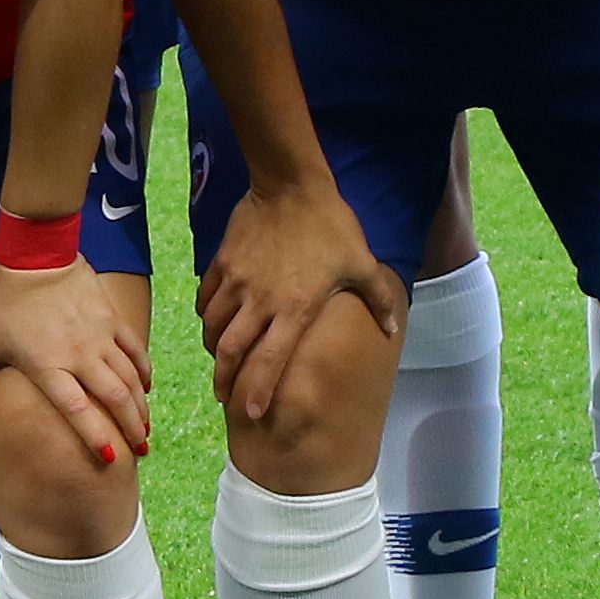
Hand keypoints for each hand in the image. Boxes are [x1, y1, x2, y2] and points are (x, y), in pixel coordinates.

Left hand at [0, 258, 149, 469]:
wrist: (34, 253)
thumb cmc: (4, 300)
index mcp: (48, 365)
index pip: (77, 409)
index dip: (95, 435)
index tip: (109, 458)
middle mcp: (79, 354)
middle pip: (114, 398)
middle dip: (130, 427)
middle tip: (140, 450)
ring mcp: (99, 336)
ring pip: (129, 378)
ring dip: (140, 405)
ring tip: (145, 428)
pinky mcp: (111, 318)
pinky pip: (134, 350)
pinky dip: (143, 371)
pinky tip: (146, 386)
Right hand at [194, 176, 401, 428]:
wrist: (291, 184)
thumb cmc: (330, 226)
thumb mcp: (361, 263)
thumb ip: (377, 299)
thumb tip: (393, 331)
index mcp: (294, 309)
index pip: (270, 361)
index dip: (257, 391)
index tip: (250, 414)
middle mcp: (260, 302)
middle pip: (232, 351)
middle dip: (224, 380)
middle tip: (222, 396)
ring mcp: (237, 282)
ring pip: (214, 326)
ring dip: (214, 348)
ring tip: (218, 360)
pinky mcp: (222, 263)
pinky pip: (207, 297)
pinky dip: (206, 314)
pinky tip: (211, 319)